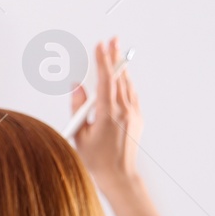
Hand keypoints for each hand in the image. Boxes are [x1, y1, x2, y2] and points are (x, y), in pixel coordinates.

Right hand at [71, 37, 141, 197]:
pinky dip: (126, 83)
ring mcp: (134, 114)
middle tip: (113, 39)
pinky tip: (122, 77)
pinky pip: (132, 95)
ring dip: (120, 68)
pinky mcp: (138, 118)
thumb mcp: (80, 133)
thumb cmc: (96, 159)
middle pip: (119, 77)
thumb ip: (79, 108)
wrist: (119, 175)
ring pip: (127, 84)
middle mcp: (124, 111)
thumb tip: (77, 87)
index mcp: (108, 114)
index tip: (100, 45)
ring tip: (116, 53)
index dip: (102, 61)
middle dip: (114, 57)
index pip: (105, 80)